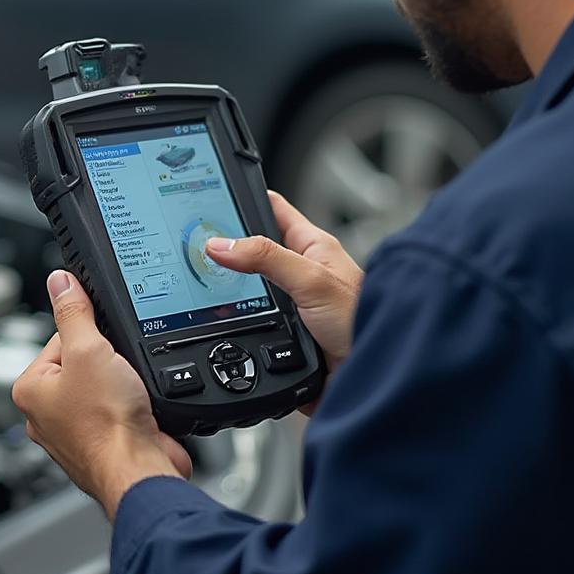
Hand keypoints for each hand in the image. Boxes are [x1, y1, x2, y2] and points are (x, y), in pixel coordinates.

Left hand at [12, 271, 192, 518]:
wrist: (140, 470)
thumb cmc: (106, 425)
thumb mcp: (89, 350)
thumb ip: (74, 312)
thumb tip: (60, 282)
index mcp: (30, 389)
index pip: (60, 338)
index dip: (89, 336)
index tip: (103, 346)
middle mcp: (46, 413)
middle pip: (83, 361)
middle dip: (107, 362)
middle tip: (118, 375)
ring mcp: (74, 431)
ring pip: (104, 385)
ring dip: (122, 384)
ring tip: (127, 396)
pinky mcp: (103, 442)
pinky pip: (118, 409)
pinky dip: (131, 406)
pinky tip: (137, 410)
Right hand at [206, 191, 362, 390]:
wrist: (380, 379)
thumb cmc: (367, 321)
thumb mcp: (312, 280)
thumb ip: (266, 259)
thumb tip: (221, 243)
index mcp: (312, 247)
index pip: (271, 209)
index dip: (243, 198)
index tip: (212, 194)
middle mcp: (301, 274)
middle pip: (253, 253)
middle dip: (227, 253)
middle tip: (192, 246)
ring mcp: (293, 307)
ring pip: (249, 294)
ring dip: (231, 297)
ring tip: (202, 289)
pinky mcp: (286, 341)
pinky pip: (252, 330)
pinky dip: (238, 330)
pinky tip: (223, 330)